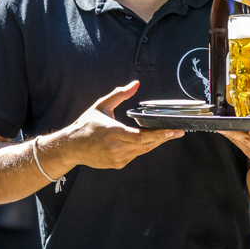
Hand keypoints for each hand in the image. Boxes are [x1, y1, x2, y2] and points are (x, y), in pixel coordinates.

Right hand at [63, 80, 184, 170]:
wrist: (71, 147)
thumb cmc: (86, 124)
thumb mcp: (102, 105)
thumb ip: (120, 94)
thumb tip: (136, 84)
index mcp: (114, 132)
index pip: (142, 136)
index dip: (159, 134)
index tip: (173, 131)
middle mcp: (117, 148)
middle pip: (147, 144)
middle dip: (164, 138)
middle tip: (178, 132)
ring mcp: (118, 158)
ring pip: (143, 150)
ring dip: (155, 142)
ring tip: (167, 134)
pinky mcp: (117, 164)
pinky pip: (135, 155)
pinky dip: (142, 147)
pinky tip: (146, 140)